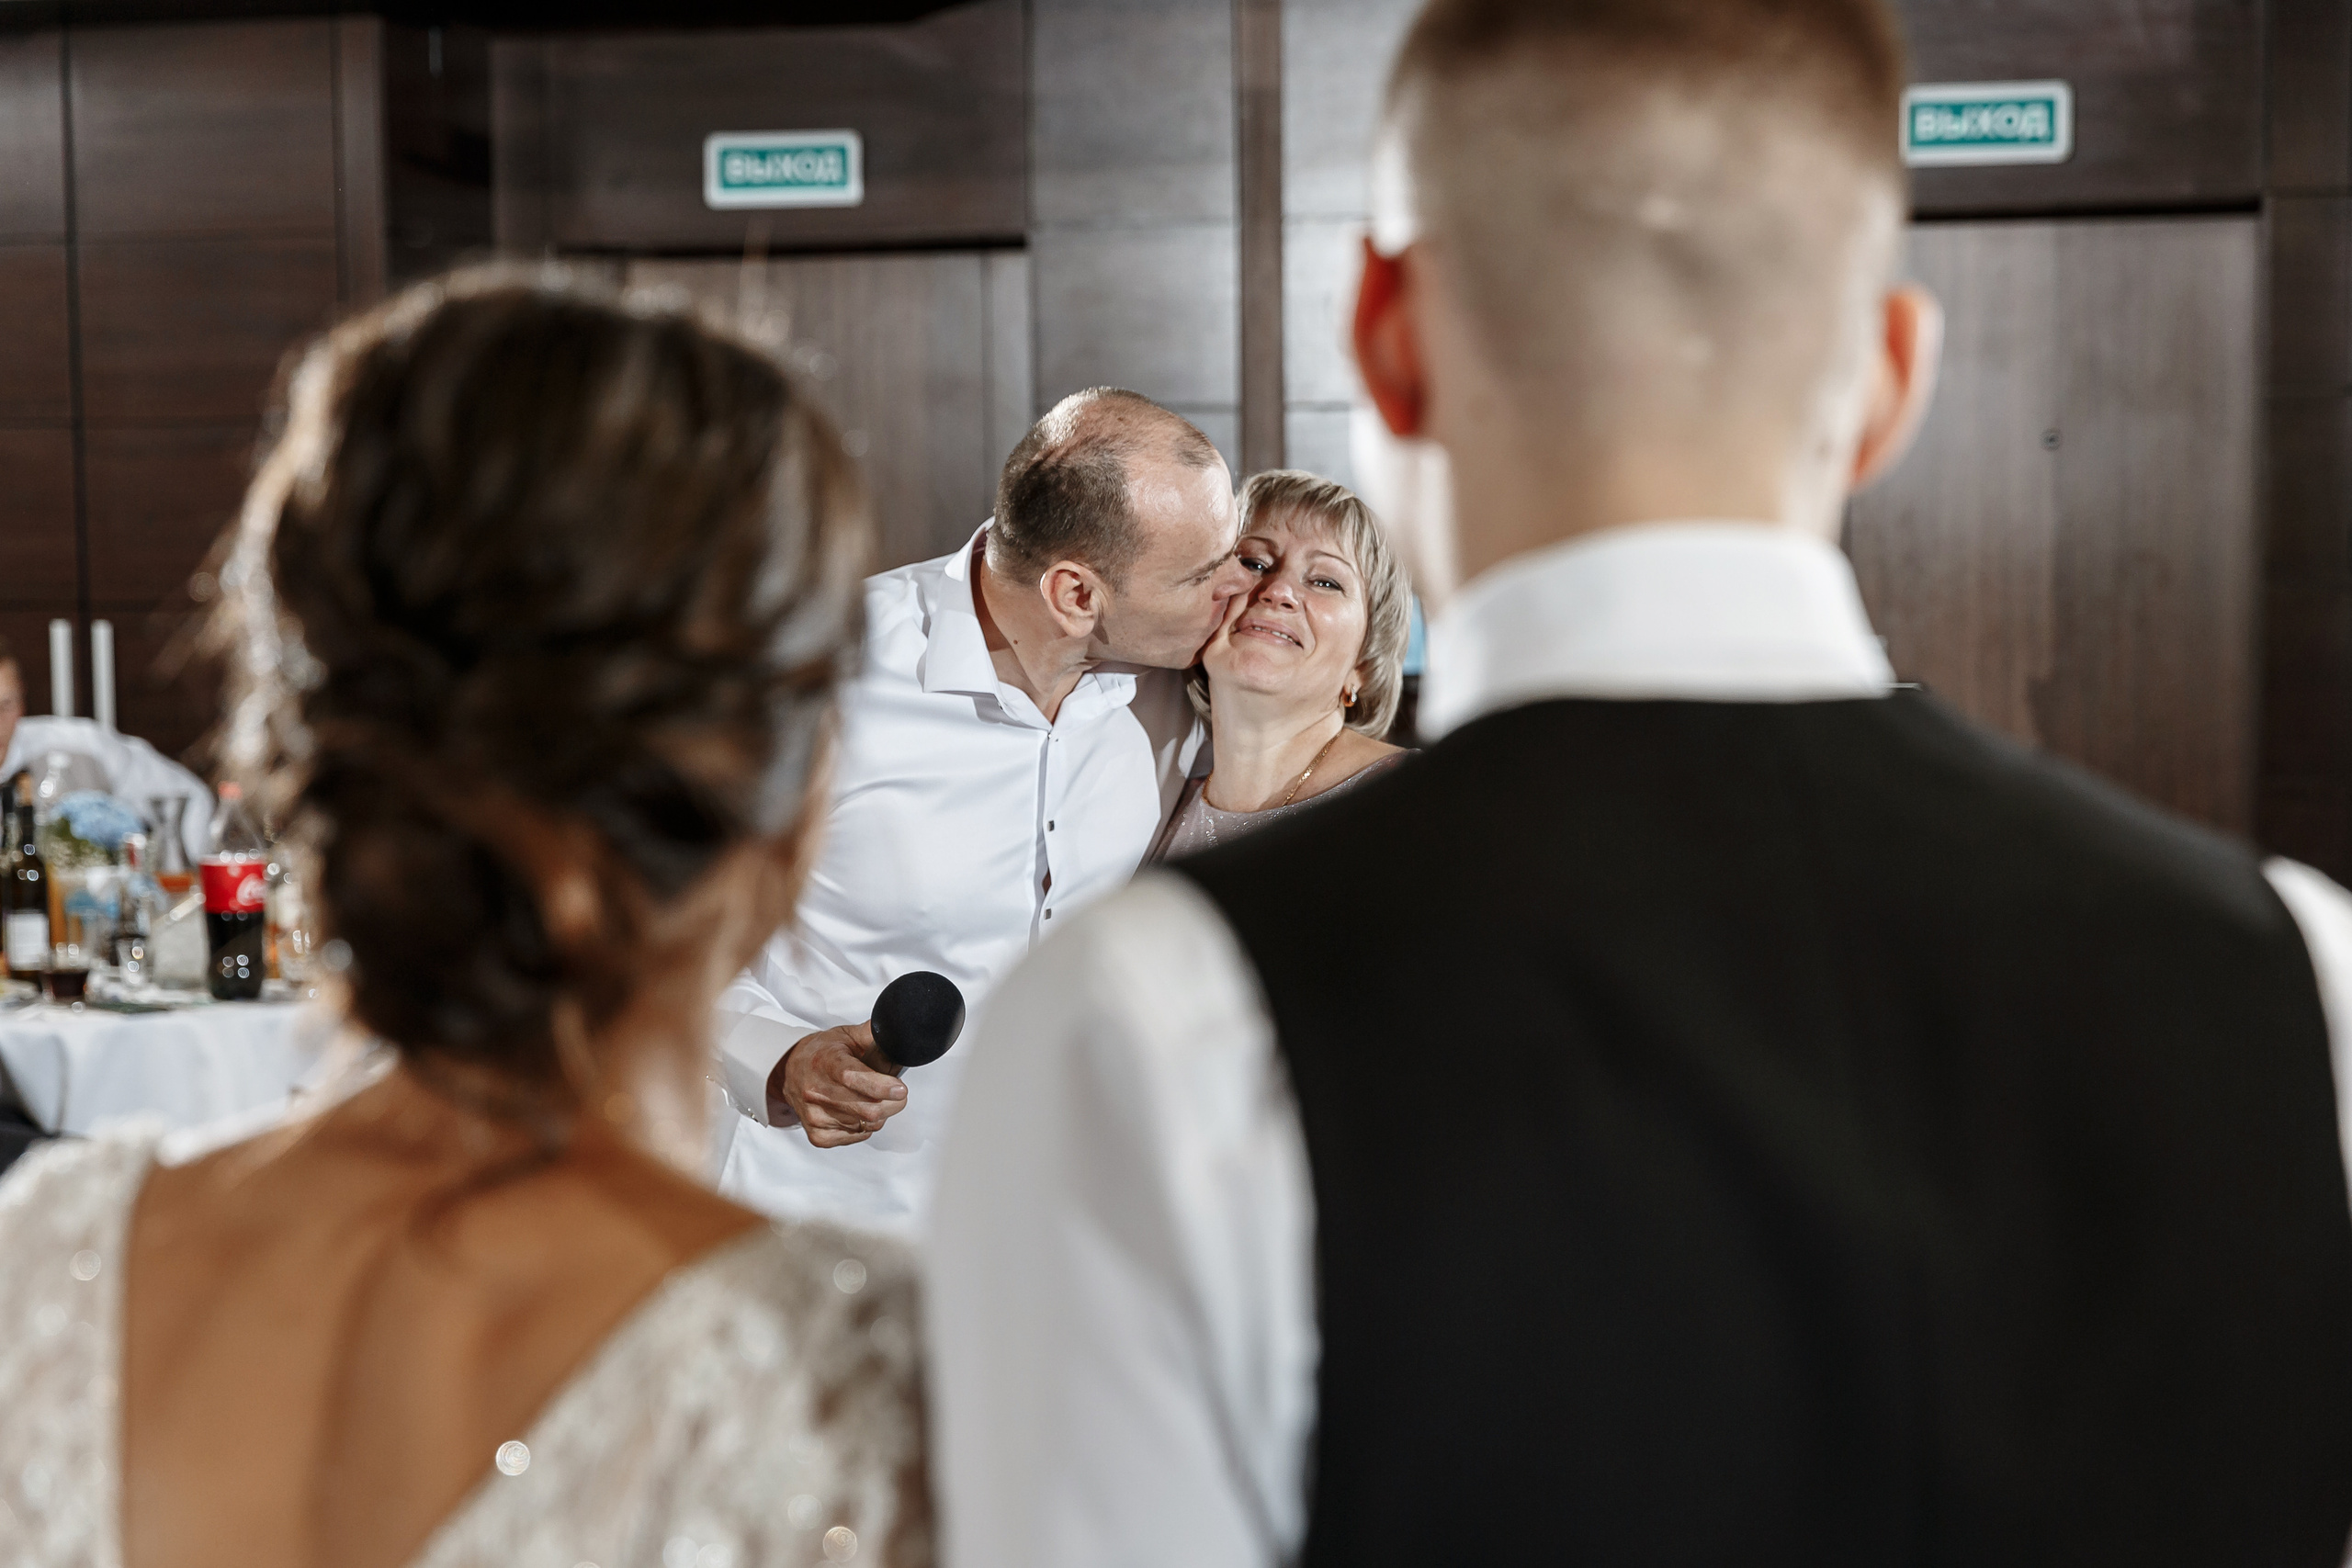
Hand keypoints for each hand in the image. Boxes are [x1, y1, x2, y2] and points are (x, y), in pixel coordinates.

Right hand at [767, 1022, 908, 1147]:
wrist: (789, 1072)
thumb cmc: (821, 1054)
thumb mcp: (846, 1035)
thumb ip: (873, 1034)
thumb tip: (897, 1034)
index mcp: (825, 1062)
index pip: (853, 1078)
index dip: (880, 1086)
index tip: (900, 1089)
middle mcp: (816, 1092)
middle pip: (867, 1109)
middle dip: (892, 1102)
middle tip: (895, 1092)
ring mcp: (815, 1116)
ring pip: (867, 1124)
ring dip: (879, 1113)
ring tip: (871, 1098)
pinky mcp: (818, 1135)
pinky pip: (857, 1136)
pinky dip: (865, 1126)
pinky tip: (857, 1111)